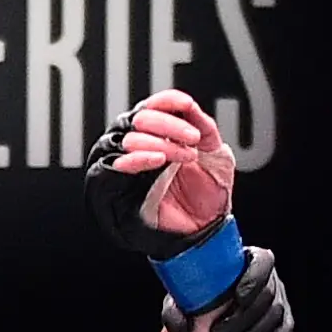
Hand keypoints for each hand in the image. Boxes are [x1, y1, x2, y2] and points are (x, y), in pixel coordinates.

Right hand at [87, 91, 234, 254]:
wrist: (207, 230)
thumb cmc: (210, 196)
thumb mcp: (217, 155)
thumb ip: (204, 128)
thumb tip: (188, 107)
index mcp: (162, 136)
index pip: (152, 107)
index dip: (166, 102)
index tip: (187, 105)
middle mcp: (141, 148)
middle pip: (137, 119)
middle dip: (167, 124)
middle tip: (192, 140)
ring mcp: (129, 169)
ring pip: (126, 139)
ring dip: (156, 141)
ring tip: (185, 156)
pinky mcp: (119, 191)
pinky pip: (113, 167)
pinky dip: (135, 158)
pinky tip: (156, 159)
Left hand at [172, 246, 293, 331]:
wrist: (205, 327)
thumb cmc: (193, 306)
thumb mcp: (178, 304)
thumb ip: (174, 313)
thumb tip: (185, 327)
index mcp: (246, 262)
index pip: (262, 262)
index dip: (255, 278)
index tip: (238, 297)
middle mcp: (267, 279)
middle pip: (267, 295)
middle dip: (244, 319)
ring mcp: (277, 301)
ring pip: (275, 316)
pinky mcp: (282, 324)